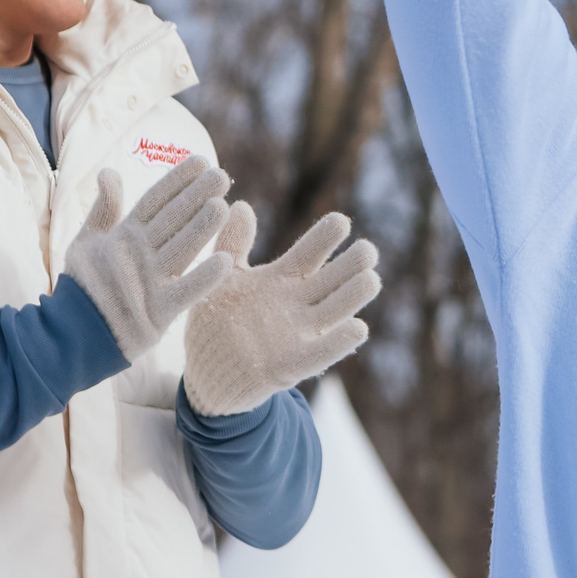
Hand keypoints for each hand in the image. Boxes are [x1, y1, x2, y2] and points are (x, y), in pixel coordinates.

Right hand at [62, 155, 237, 361]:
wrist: (70, 334)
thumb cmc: (84, 285)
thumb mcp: (87, 241)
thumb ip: (104, 209)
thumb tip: (108, 171)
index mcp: (124, 236)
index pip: (154, 201)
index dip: (177, 180)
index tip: (200, 160)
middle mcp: (137, 255)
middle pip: (171, 220)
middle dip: (196, 196)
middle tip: (221, 176)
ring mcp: (147, 282)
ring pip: (180, 250)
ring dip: (201, 229)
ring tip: (223, 207)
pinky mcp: (156, 312)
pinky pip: (184, 293)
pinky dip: (203, 279)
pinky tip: (226, 263)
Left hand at [181, 206, 382, 417]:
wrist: (206, 373)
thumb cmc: (217, 322)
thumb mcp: (223, 280)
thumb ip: (232, 244)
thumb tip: (240, 205)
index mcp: (281, 280)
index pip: (310, 253)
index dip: (325, 238)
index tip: (340, 222)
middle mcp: (297, 304)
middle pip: (332, 279)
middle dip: (352, 265)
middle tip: (367, 250)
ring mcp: (297, 334)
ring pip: (335, 312)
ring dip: (353, 297)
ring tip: (370, 280)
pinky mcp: (290, 366)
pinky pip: (319, 354)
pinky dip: (338, 343)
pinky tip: (357, 328)